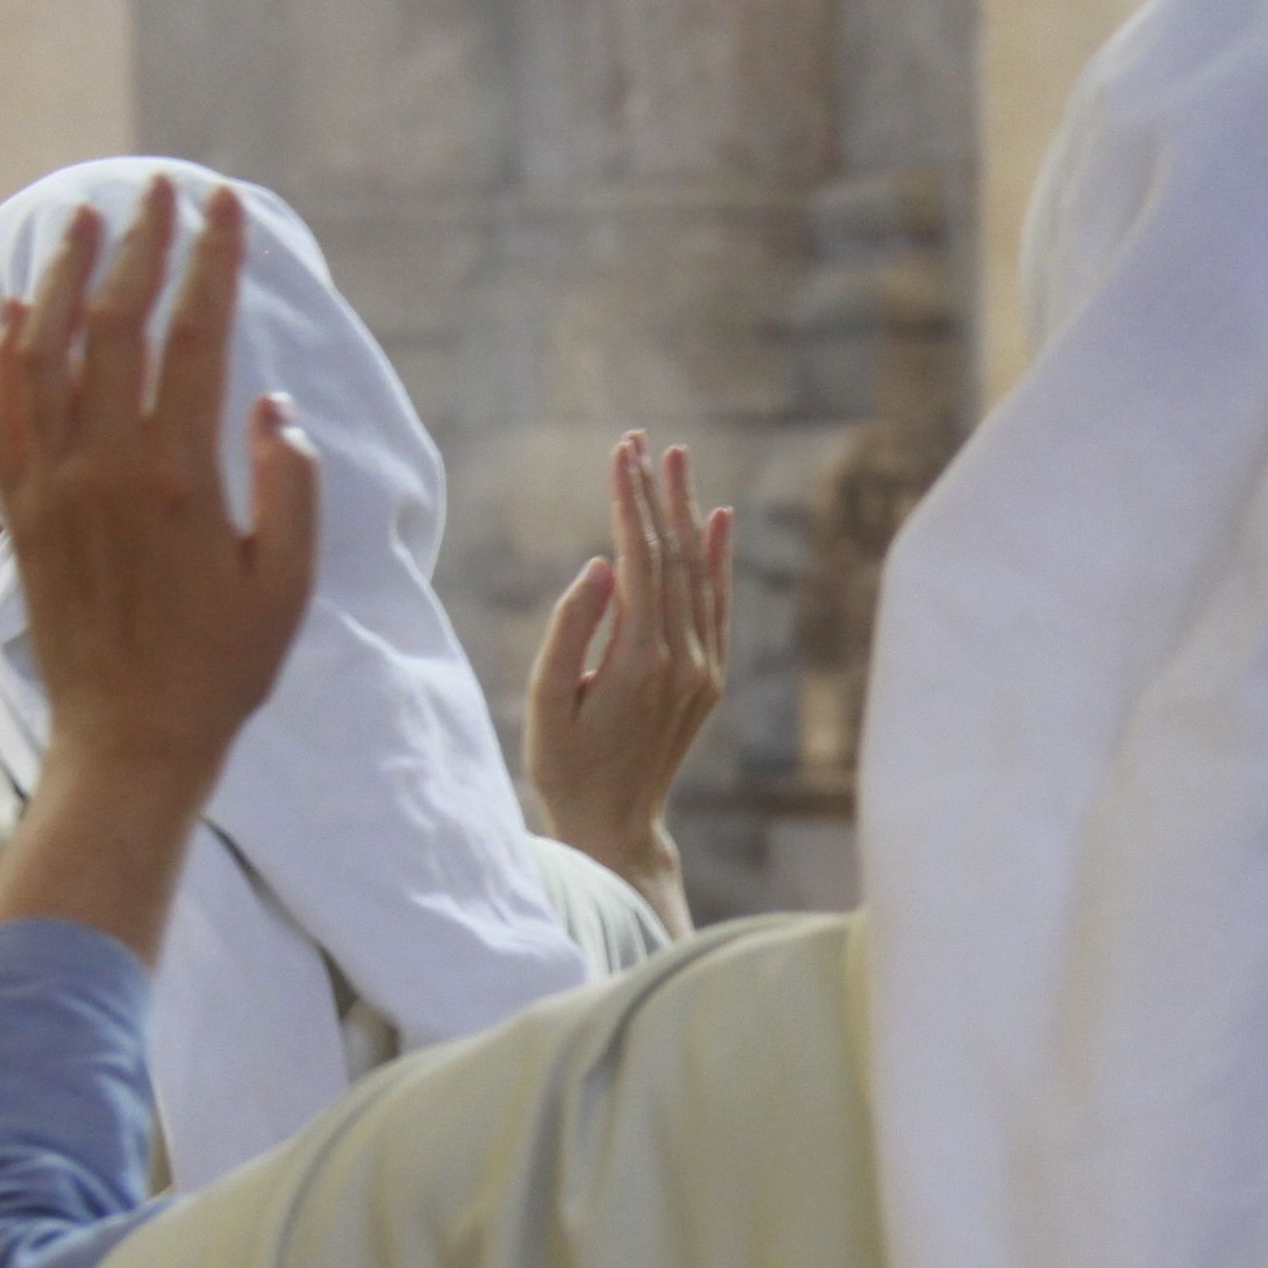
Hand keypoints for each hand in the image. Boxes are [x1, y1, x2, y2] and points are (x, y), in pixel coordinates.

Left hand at [0, 178, 321, 961]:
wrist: (129, 743)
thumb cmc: (222, 672)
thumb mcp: (286, 588)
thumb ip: (290, 489)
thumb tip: (274, 407)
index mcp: (179, 478)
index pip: (194, 339)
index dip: (211, 263)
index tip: (224, 208)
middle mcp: (106, 469)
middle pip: (116, 324)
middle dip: (141, 246)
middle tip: (158, 191)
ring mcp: (54, 489)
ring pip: (48, 354)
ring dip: (65, 277)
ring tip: (80, 219)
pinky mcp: (22, 516)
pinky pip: (2, 413)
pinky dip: (6, 352)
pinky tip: (16, 311)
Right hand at [524, 433, 730, 936]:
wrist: (616, 827)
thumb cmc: (566, 767)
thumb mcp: (548, 703)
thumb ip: (571, 631)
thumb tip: (602, 564)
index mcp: (638, 660)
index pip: (640, 560)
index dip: (630, 502)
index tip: (621, 452)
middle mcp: (682, 659)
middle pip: (673, 557)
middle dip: (657, 495)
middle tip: (644, 440)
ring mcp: (702, 669)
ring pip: (699, 575)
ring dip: (687, 514)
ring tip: (676, 461)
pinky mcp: (709, 678)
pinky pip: (717, 605)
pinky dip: (718, 560)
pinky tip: (717, 520)